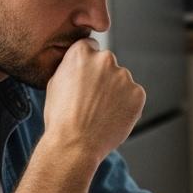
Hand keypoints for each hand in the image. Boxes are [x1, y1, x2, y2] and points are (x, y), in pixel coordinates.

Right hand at [43, 39, 144, 160]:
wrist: (75, 143)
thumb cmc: (61, 117)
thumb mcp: (55, 82)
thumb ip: (72, 67)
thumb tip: (81, 63)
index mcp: (82, 52)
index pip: (91, 48)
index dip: (88, 65)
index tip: (86, 78)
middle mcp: (105, 59)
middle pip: (108, 64)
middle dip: (103, 77)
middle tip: (93, 100)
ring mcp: (123, 76)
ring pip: (121, 81)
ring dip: (115, 92)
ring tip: (100, 112)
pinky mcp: (138, 93)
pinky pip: (133, 95)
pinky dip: (127, 105)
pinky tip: (112, 117)